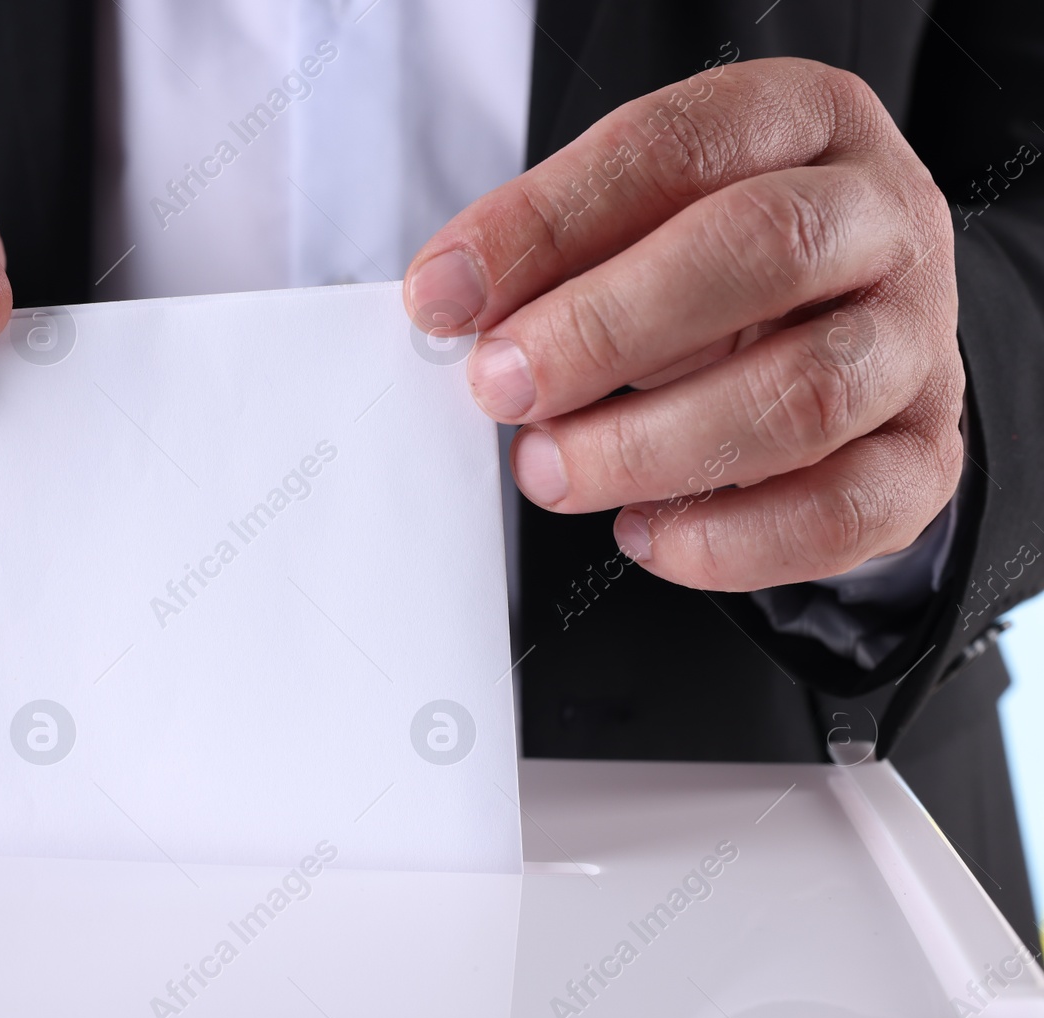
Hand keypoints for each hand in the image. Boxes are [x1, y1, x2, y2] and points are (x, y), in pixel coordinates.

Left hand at [405, 58, 964, 591]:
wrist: (841, 335)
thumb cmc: (713, 267)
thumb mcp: (634, 226)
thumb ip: (553, 255)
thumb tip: (451, 304)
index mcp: (801, 124)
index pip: (673, 149)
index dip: (547, 224)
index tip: (444, 296)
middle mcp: (882, 220)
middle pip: (763, 250)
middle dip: (604, 328)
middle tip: (502, 385)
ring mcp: (916, 341)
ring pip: (804, 393)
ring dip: (649, 446)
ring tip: (549, 470)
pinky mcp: (924, 456)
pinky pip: (843, 512)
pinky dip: (729, 540)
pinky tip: (642, 533)